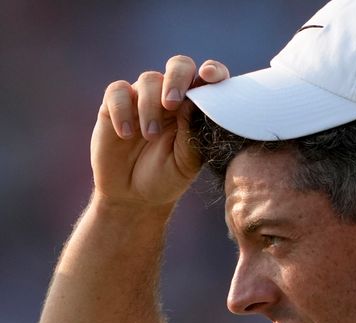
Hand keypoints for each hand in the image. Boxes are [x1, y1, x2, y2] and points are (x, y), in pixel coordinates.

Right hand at [90, 56, 229, 207]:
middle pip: (179, 66)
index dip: (213, 71)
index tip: (209, 77)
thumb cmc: (168, 177)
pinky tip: (125, 134)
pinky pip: (118, 92)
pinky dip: (122, 110)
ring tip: (150, 136)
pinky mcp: (115, 106)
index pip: (208, 79)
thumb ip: (191, 132)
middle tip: (171, 104)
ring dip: (150, 107)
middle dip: (176, 79)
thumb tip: (192, 102)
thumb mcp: (187, 161)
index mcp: (195, 108)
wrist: (134, 196)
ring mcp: (143, 99)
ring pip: (148, 79)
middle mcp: (171, 97)